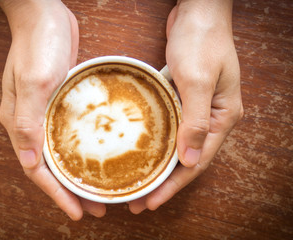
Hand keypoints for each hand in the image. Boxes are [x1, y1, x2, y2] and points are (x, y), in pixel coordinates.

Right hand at [0, 0, 105, 219]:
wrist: (43, 14)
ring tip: (99, 190)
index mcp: (20, 122)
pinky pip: (68, 136)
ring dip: (77, 175)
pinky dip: (80, 152)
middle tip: (96, 207)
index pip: (37, 170)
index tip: (77, 212)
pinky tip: (97, 156)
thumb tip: (31, 163)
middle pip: (50, 167)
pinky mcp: (58, 102)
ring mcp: (44, 112)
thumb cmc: (38, 44)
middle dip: (70, 191)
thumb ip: (28, 122)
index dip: (56, 194)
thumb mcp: (34, 81)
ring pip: (60, 154)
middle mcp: (30, 122)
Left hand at [129, 0, 242, 212]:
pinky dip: (158, 141)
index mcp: (223, 117)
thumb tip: (190, 160)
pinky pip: (172, 126)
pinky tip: (142, 150)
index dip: (174, 184)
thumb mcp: (197, 81)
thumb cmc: (201, 40)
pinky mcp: (186, 97)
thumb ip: (196, 121)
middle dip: (165, 181)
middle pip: (188, 158)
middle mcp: (213, 117)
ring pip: (178, 144)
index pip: (198, 161)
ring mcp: (200, 107)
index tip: (151, 201)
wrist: (197, 10)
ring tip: (138, 181)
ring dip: (160, 164)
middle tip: (140, 199)